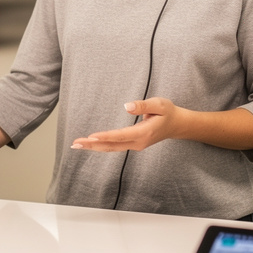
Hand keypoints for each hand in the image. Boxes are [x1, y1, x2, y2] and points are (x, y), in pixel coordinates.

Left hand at [70, 98, 184, 152]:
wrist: (177, 124)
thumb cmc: (168, 112)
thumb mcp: (159, 104)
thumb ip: (143, 105)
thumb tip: (126, 106)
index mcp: (144, 132)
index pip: (120, 136)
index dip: (105, 136)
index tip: (91, 137)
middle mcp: (138, 142)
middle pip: (112, 146)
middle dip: (92, 145)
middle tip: (75, 144)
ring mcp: (135, 145)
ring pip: (112, 148)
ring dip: (94, 147)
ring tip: (77, 145)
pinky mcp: (133, 144)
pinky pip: (114, 146)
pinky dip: (101, 145)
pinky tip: (90, 144)